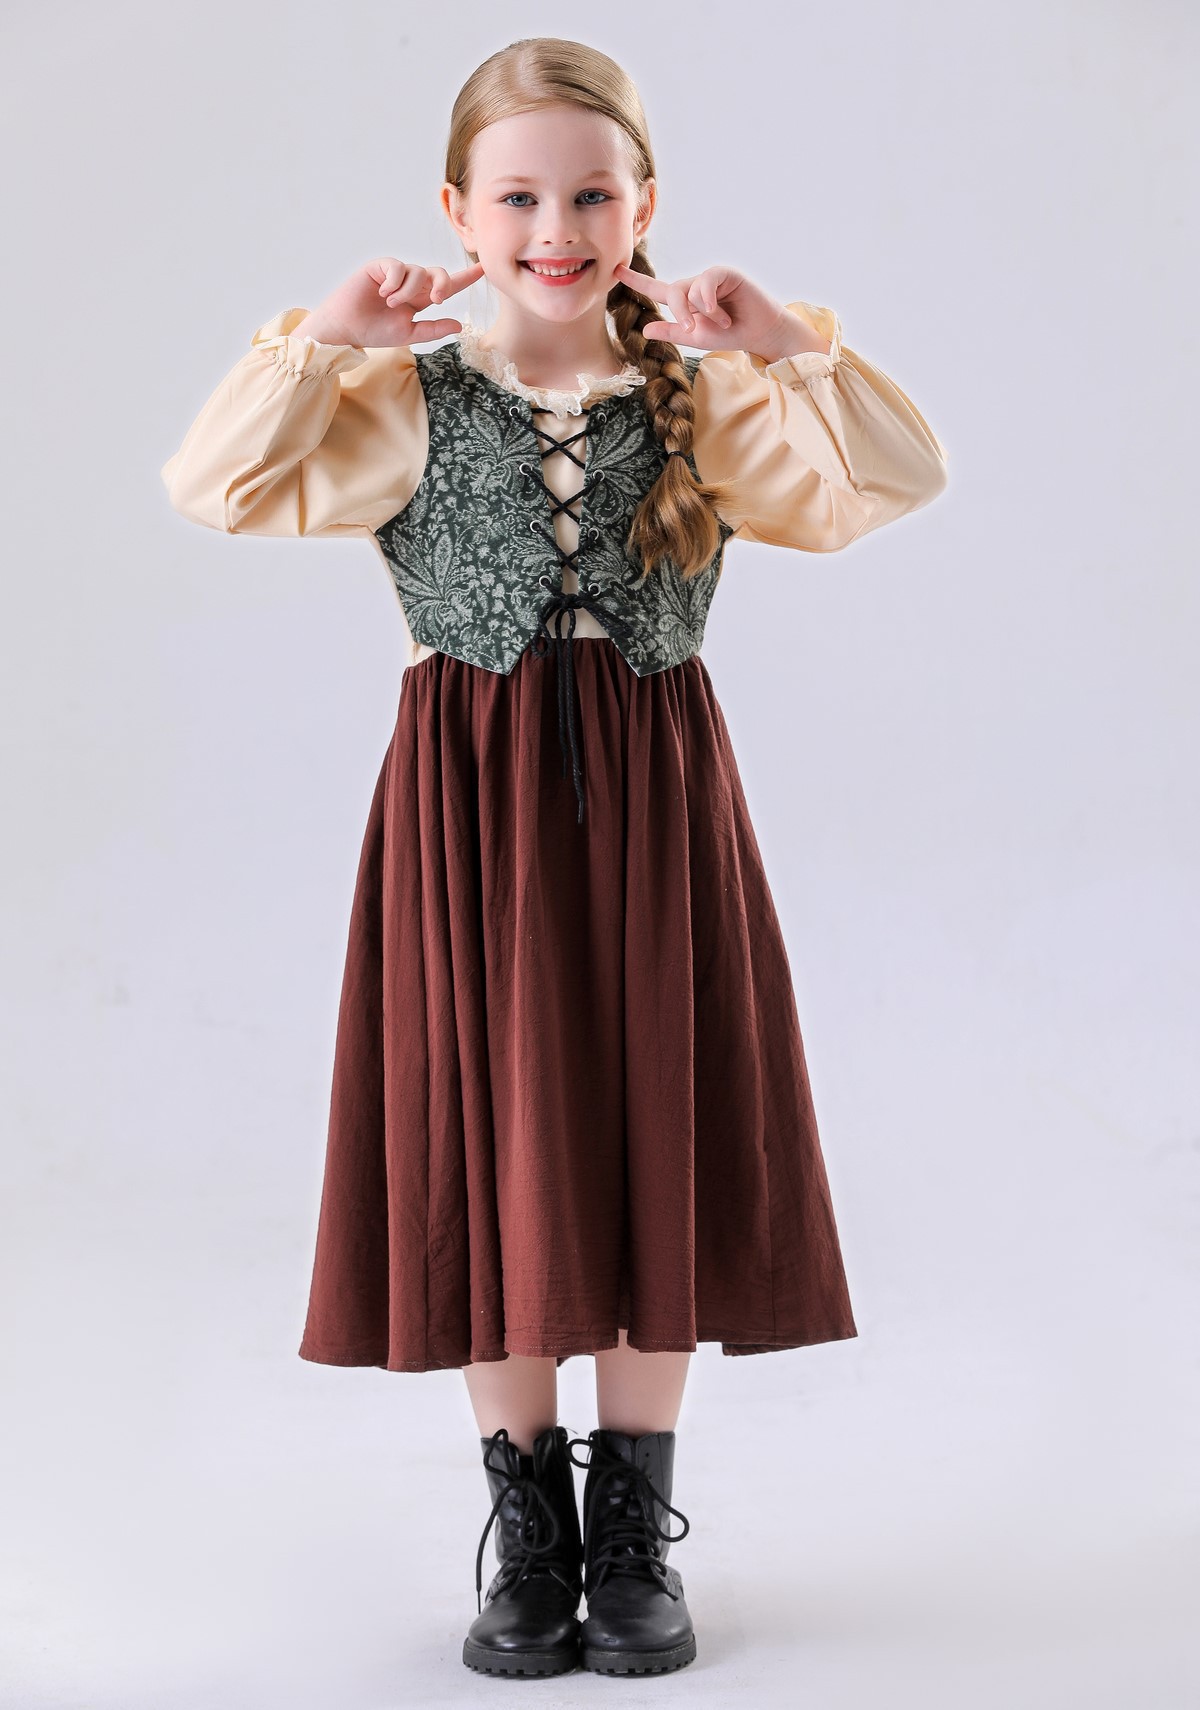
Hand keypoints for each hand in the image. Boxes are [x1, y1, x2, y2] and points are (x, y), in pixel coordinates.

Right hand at [309, 257, 486, 348]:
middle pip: (438, 273)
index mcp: (420, 299)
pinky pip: (397, 266)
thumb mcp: (409, 334)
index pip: (447, 285)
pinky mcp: (380, 266)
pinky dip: (394, 281)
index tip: (484, 267)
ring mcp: (395, 273)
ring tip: (391, 304)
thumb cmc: (374, 331)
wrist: (346, 329)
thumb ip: (433, 329)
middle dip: (443, 283)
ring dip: (408, 290)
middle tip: (436, 300)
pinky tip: (383, 293)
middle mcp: (410, 284)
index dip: (466, 277)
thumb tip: (460, 325)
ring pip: (417, 271)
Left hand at [612, 262, 791, 356]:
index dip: (636, 280)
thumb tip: (645, 329)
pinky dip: (710, 302)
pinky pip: (706, 282)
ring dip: (703, 312)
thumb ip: (672, 332)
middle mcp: (695, 286)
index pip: (656, 289)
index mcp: (685, 301)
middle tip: (691, 328)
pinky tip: (721, 314)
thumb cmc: (730, 335)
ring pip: (689, 288)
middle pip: (672, 292)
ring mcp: (709, 277)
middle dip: (679, 313)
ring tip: (722, 323)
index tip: (616, 270)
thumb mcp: (696, 338)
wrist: (759, 334)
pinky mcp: (724, 273)